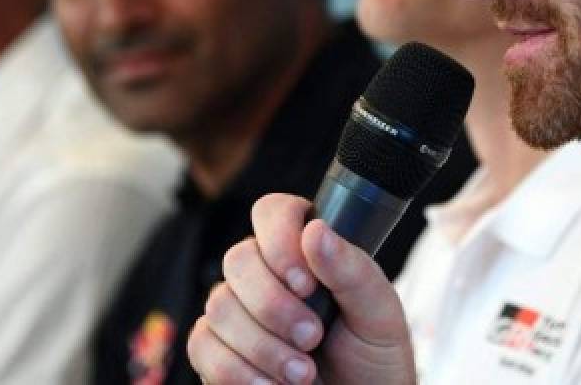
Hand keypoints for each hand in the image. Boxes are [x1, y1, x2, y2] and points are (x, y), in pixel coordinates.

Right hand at [188, 193, 415, 384]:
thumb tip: (315, 230)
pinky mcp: (218, 349)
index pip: (273, 212)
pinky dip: (238, 371)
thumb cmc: (373, 356)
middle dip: (273, 306)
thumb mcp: (378, 312)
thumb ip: (352, 270)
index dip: (281, 241)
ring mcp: (238, 310)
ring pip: (219, 306)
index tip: (307, 284)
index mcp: (306, 249)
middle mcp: (266, 272)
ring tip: (303, 373)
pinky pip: (202, 346)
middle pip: (238, 259)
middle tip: (312, 338)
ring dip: (263, 346)